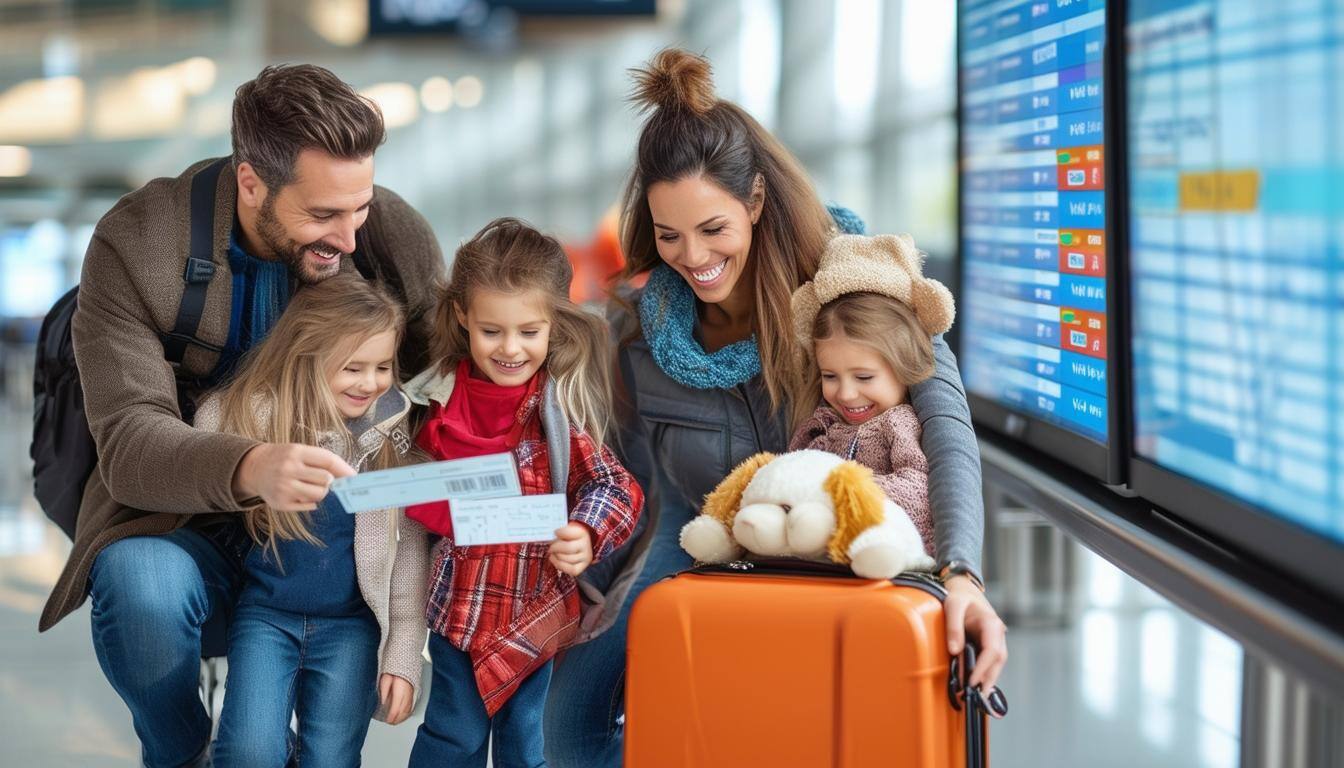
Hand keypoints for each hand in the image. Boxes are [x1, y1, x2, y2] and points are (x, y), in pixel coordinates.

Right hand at [232, 443, 355, 511]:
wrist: (254, 468)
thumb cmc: (284, 458)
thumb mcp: (300, 451)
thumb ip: (322, 461)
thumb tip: (350, 477)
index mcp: (296, 452)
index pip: (328, 460)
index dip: (345, 469)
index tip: (355, 477)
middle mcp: (288, 469)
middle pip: (327, 480)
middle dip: (330, 482)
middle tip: (322, 479)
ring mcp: (283, 487)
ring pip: (320, 495)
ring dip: (321, 492)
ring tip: (309, 486)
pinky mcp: (280, 503)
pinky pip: (309, 506)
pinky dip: (310, 501)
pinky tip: (299, 493)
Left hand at [378, 673, 414, 724]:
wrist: (405, 662)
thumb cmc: (395, 669)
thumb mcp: (385, 679)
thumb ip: (384, 691)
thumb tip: (383, 702)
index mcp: (400, 690)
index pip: (396, 708)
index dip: (391, 716)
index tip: (387, 720)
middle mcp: (408, 693)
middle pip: (403, 711)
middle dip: (396, 719)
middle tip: (389, 722)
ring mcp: (412, 694)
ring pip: (408, 710)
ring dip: (402, 717)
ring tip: (395, 721)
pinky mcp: (414, 694)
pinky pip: (412, 707)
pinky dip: (407, 713)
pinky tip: (403, 716)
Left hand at [548, 523, 593, 576]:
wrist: (582, 544)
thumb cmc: (570, 536)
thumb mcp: (567, 529)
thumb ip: (560, 533)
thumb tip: (550, 539)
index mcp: (582, 533)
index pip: (568, 533)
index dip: (559, 533)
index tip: (556, 532)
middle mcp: (586, 545)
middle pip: (568, 548)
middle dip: (555, 547)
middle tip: (551, 547)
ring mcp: (585, 557)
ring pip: (568, 559)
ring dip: (556, 556)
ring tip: (552, 553)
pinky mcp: (582, 567)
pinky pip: (571, 570)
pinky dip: (559, 565)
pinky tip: (554, 560)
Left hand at [943, 575, 1007, 690]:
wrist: (965, 589)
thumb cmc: (959, 596)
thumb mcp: (952, 606)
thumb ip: (953, 627)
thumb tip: (955, 650)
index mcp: (992, 624)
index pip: (992, 651)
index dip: (983, 668)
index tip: (972, 682)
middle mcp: (998, 633)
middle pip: (998, 661)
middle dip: (988, 679)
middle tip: (978, 697)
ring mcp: (996, 639)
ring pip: (997, 663)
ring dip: (988, 679)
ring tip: (978, 696)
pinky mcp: (990, 643)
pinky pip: (990, 660)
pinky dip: (985, 672)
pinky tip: (977, 684)